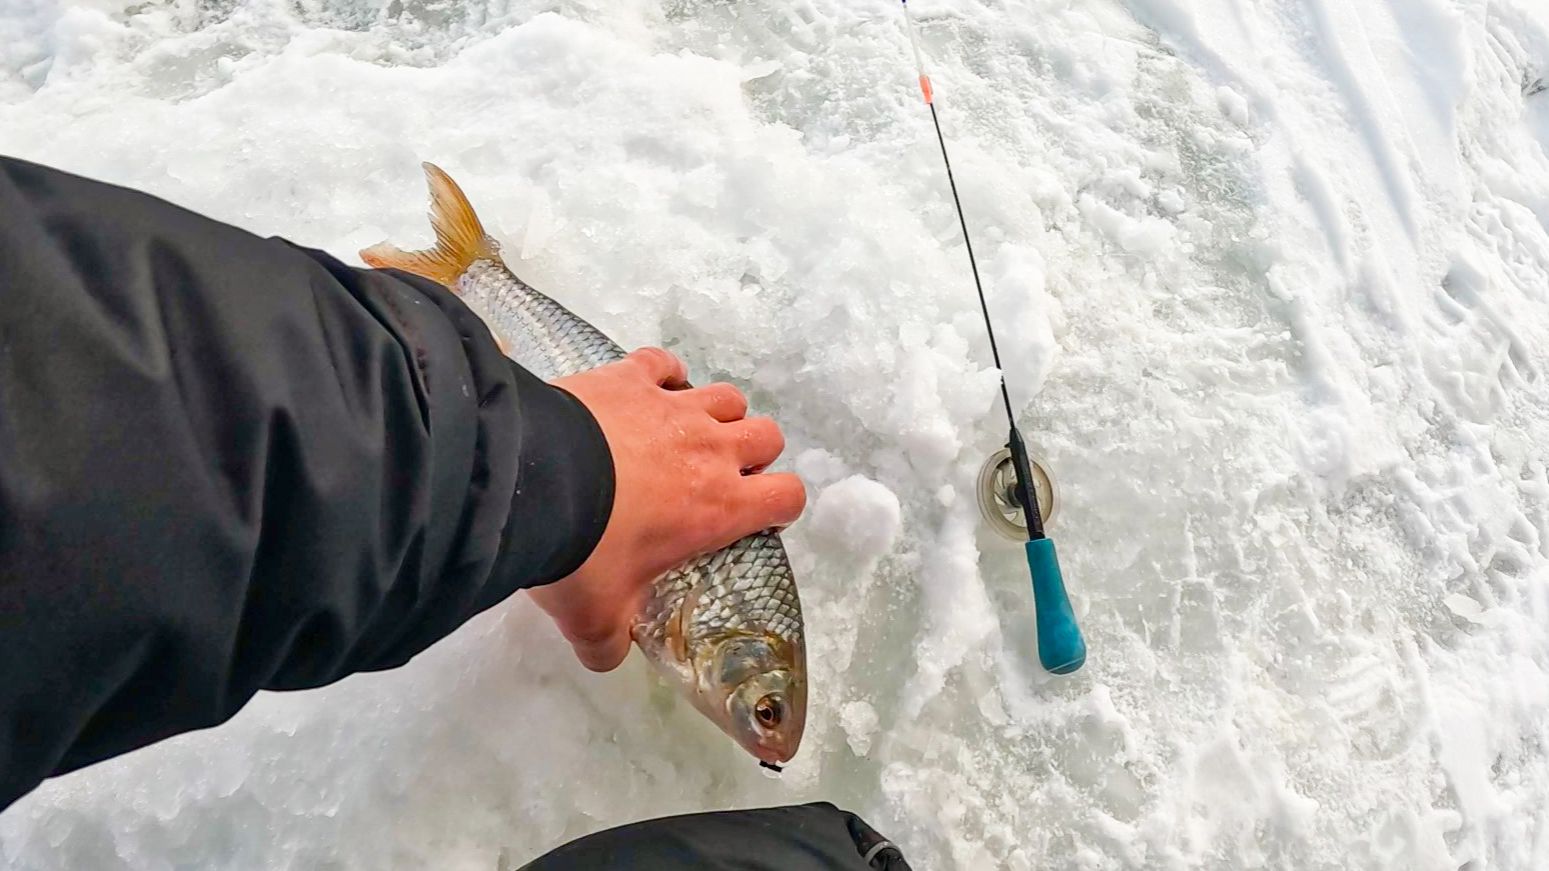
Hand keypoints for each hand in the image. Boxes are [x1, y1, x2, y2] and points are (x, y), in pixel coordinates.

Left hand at [529, 348, 805, 671]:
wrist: (529, 482)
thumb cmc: (581, 552)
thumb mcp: (596, 617)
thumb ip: (610, 641)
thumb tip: (606, 657)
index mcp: (720, 507)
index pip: (788, 497)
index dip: (779, 506)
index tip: (754, 517)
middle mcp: (711, 450)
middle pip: (767, 435)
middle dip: (752, 454)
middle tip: (716, 477)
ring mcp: (673, 406)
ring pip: (727, 395)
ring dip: (716, 414)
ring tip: (686, 434)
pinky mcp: (631, 376)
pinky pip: (664, 363)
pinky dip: (662, 375)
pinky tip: (646, 390)